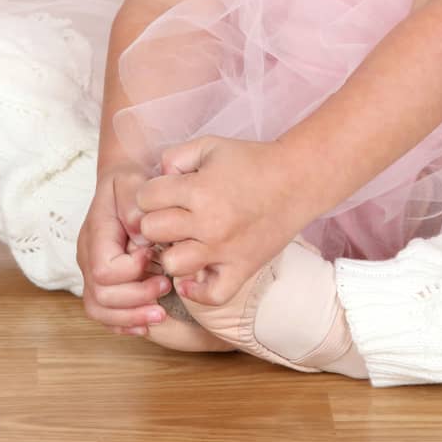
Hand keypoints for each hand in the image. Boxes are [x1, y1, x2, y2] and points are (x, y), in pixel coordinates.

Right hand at [75, 162, 176, 336]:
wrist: (125, 180)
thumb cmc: (131, 181)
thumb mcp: (134, 181)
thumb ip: (135, 204)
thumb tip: (141, 233)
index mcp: (95, 234)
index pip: (104, 270)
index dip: (131, 271)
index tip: (153, 255)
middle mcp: (88, 256)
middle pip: (102, 296)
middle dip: (136, 298)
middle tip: (166, 286)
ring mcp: (92, 271)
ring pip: (99, 310)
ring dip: (131, 317)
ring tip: (160, 313)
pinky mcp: (102, 281)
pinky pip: (103, 312)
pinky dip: (123, 323)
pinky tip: (145, 324)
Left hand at [133, 135, 306, 308]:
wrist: (297, 180)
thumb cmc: (252, 161)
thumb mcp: (210, 145)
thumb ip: (174, 156)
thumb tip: (157, 179)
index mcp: (199, 190)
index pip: (145, 198)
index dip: (150, 193)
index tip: (163, 193)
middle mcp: (209, 223)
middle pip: (151, 231)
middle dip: (155, 221)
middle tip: (171, 217)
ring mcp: (225, 250)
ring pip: (172, 265)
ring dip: (173, 253)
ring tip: (184, 242)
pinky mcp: (242, 268)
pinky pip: (210, 295)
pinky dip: (198, 290)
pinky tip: (195, 273)